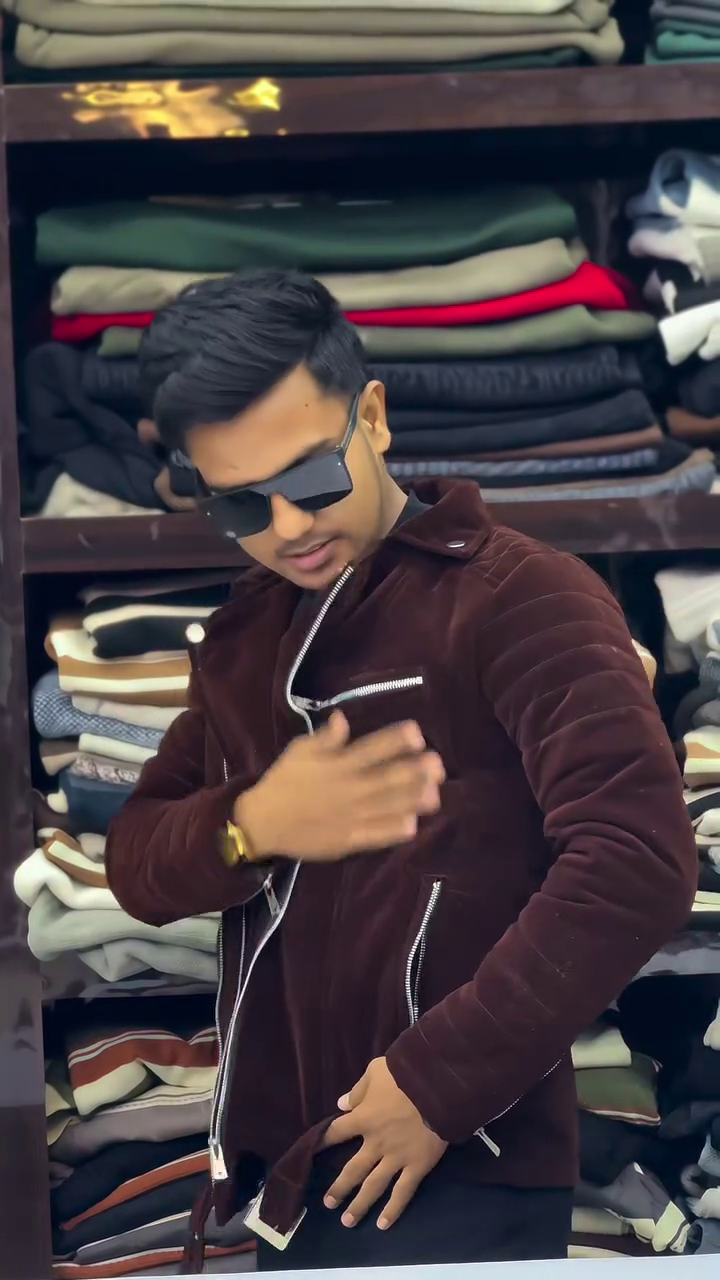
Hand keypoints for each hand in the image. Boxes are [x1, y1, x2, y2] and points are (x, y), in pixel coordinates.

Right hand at [236, 712, 443, 861]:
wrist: (263, 823)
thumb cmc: (284, 781)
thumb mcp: (299, 751)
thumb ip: (324, 738)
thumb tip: (343, 718)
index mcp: (337, 765)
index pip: (370, 749)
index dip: (394, 741)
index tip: (417, 733)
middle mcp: (347, 789)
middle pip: (386, 779)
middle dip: (414, 771)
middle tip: (437, 764)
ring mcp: (348, 817)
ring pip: (386, 807)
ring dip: (412, 800)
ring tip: (435, 794)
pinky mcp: (347, 841)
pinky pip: (373, 836)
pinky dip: (392, 831)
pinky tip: (412, 826)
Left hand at [321, 1057, 446, 1229]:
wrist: (438, 1086)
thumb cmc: (405, 1074)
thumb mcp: (376, 1071)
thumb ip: (358, 1090)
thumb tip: (341, 1104)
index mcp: (363, 1118)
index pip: (336, 1132)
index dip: (323, 1141)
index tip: (311, 1151)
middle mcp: (375, 1143)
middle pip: (352, 1170)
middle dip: (339, 1188)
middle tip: (327, 1204)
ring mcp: (396, 1158)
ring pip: (374, 1186)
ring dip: (359, 1205)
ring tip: (347, 1221)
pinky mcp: (417, 1166)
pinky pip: (403, 1192)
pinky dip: (393, 1209)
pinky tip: (383, 1224)